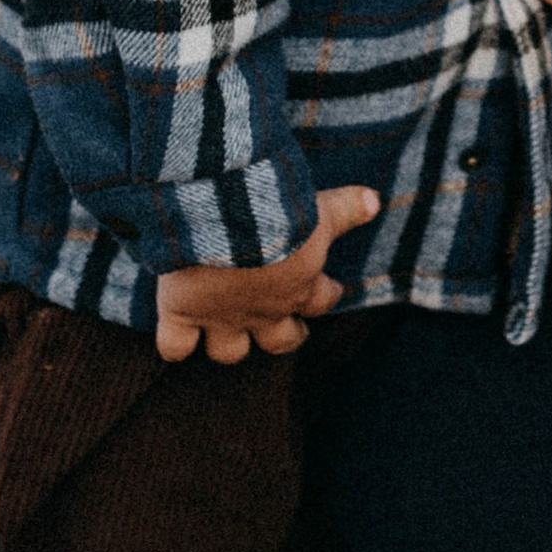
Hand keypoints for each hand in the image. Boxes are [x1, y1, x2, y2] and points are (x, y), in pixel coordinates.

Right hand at [154, 186, 378, 365]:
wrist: (221, 214)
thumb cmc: (275, 209)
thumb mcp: (318, 207)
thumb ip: (346, 207)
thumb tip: (376, 200)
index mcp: (299, 284)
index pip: (321, 301)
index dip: (326, 296)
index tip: (331, 291)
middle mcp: (262, 309)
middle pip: (280, 341)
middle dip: (285, 336)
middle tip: (287, 329)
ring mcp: (220, 316)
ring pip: (229, 351)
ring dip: (230, 346)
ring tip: (229, 339)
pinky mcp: (181, 312)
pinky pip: (175, 346)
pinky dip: (175, 346)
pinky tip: (177, 341)